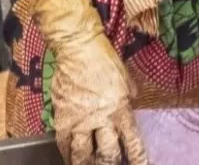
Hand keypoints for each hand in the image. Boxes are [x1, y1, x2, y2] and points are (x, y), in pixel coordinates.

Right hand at [31, 0, 147, 164]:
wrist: (77, 45)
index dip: (136, 160)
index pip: (132, 144)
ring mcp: (79, 119)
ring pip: (82, 154)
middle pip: (106, 155)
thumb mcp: (124, 75)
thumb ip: (128, 93)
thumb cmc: (104, 57)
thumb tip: (131, 101)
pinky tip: (68, 156)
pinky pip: (63, 141)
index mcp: (120, 109)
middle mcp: (101, 119)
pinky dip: (65, 152)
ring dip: (85, 164)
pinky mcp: (62, 114)